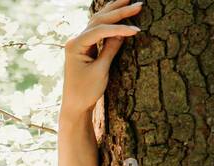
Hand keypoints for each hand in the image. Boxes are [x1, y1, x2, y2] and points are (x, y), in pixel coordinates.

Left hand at [60, 0, 142, 119]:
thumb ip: (111, 49)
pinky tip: (117, 12)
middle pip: (99, 20)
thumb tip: (123, 33)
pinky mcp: (84, 47)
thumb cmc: (86, 92)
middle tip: (138, 4)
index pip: (100, 30)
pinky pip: (97, 29)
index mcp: (75, 45)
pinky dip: (109, 21)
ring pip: (97, 21)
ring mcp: (79, 42)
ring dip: (114, 11)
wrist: (75, 106)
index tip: (137, 31)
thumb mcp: (101, 71)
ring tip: (128, 0)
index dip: (119, 29)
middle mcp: (75, 40)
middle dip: (118, 12)